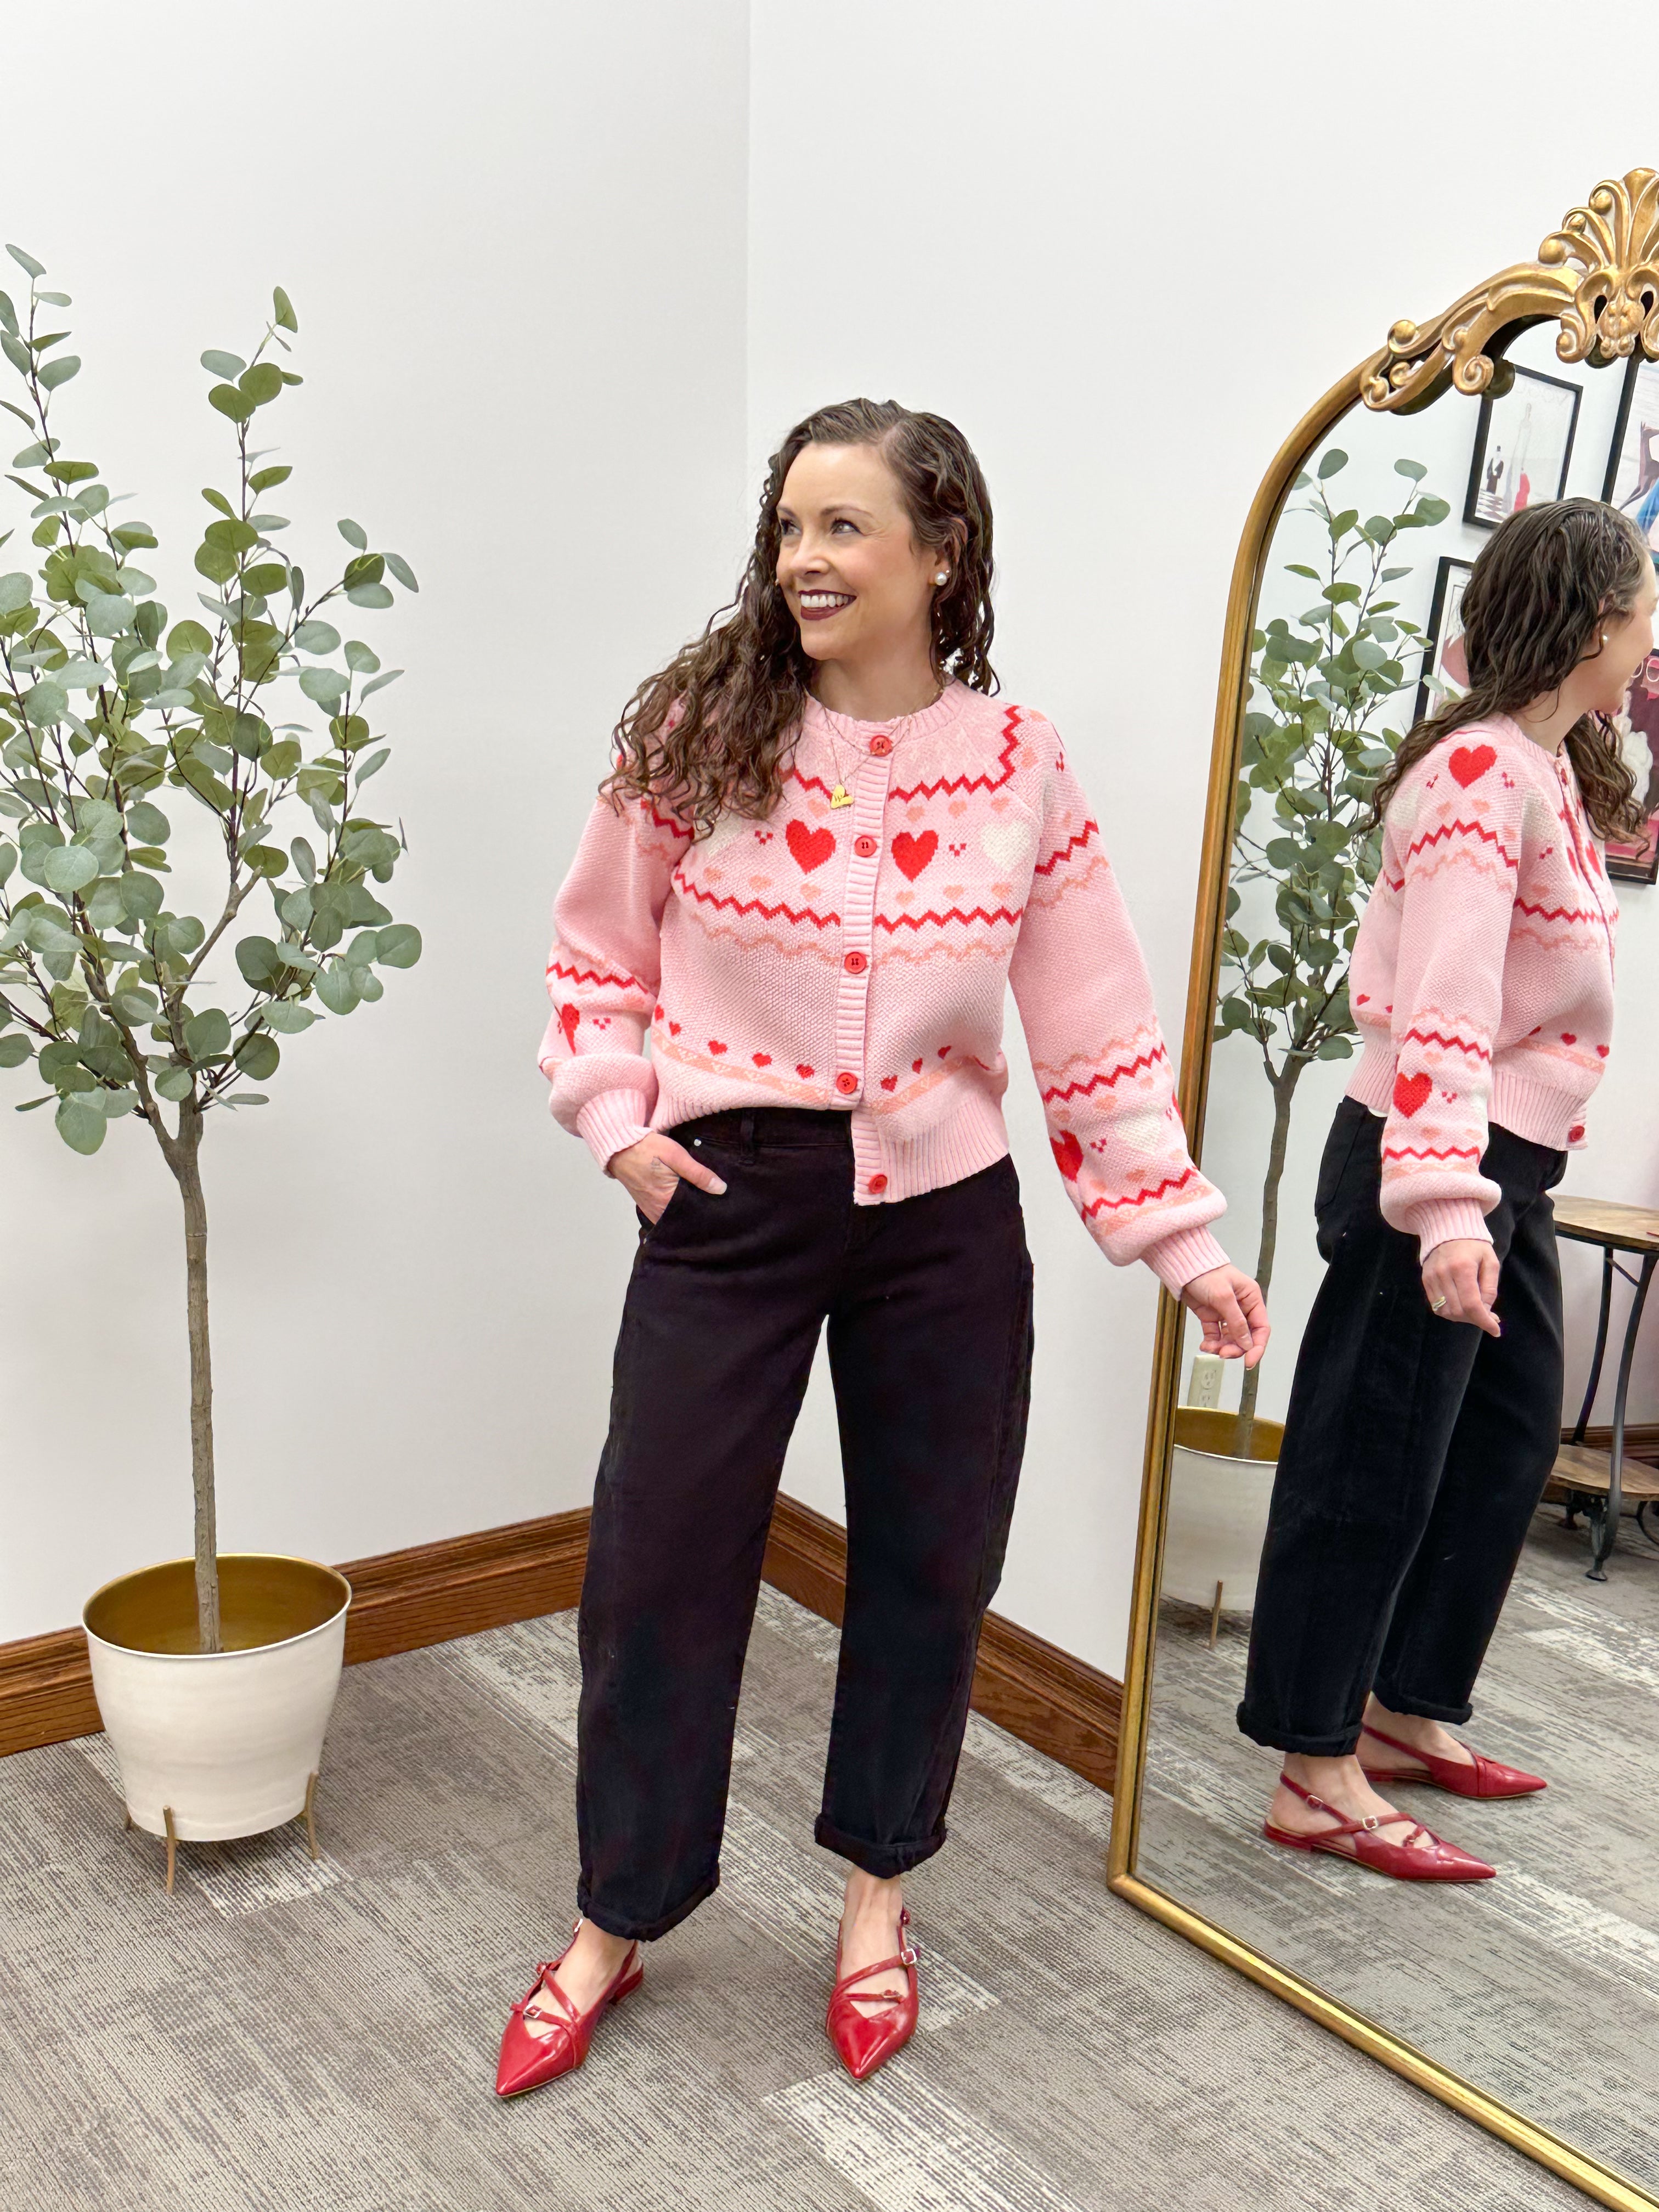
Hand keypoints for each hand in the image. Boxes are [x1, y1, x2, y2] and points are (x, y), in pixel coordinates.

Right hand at [609, 1131, 726, 1222]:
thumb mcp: (677, 1155)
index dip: (708, 1209)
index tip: (720, 1204)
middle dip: (698, 1212)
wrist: (620, 1147)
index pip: (695, 1214)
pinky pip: (664, 1215)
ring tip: (701, 1201)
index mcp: (668, 1200)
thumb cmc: (648, 1149)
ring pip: (675, 1218)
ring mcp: (650, 1210)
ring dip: (686, 1212)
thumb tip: (721, 1189)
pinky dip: (674, 1211)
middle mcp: (658, 1210)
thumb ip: (699, 1174)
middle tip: (714, 1202)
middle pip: (685, 1218)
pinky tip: (684, 1201)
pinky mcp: (646, 1206)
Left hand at [1181, 1265, 1269, 1367]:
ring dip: (1222, 1347)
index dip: (1257, 1346)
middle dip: (1236, 1348)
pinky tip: (1205, 1345)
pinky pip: (1215, 1335)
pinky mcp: (1211, 1317)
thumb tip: (1247, 1343)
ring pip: (1230, 1339)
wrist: (1184, 1268)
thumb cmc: (1206, 1273)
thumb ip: (1236, 1321)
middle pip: (1245, 1337)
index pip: (1261, 1328)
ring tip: (1210, 1347)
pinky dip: (1211, 1343)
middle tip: (1223, 1354)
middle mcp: (1241, 1308)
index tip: (1249, 1361)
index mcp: (1251, 1299)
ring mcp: (1226, 1313)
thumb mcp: (1223, 1297)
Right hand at [1421, 1237, 1499, 1335]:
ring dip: (1462, 1317)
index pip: (1471, 1304)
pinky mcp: (1425, 1280)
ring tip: (1474, 1310)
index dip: (1484, 1321)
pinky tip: (1461, 1305)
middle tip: (1487, 1316)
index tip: (1495, 1330)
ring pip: (1446, 1312)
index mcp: (1463, 1268)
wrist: (1447, 1229)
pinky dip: (1450, 1311)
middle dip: (1475, 1319)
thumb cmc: (1474, 1246)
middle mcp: (1444, 1274)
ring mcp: (1431, 1278)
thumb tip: (1486, 1312)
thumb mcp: (1490, 1262)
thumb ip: (1490, 1288)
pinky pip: (1436, 1306)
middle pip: (1458, 1311)